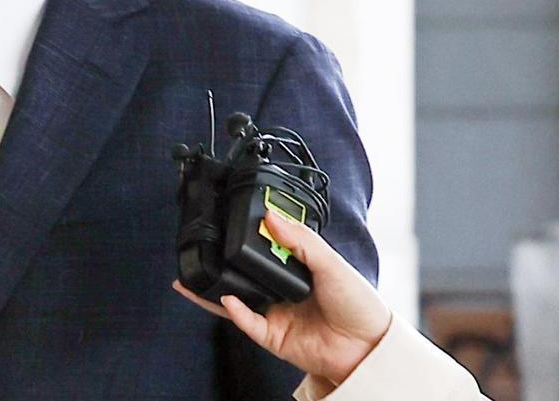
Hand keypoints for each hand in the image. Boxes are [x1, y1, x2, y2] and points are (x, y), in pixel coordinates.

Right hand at [171, 210, 392, 387]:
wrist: (370, 347)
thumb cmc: (360, 304)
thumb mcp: (331, 261)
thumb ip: (301, 239)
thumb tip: (271, 216)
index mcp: (297, 270)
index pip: (265, 249)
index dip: (249, 236)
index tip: (233, 219)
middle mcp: (281, 291)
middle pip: (244, 274)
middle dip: (222, 262)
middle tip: (207, 245)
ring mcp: (275, 314)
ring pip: (235, 300)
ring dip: (213, 289)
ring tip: (193, 274)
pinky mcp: (274, 337)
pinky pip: (247, 323)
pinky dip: (234, 312)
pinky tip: (227, 299)